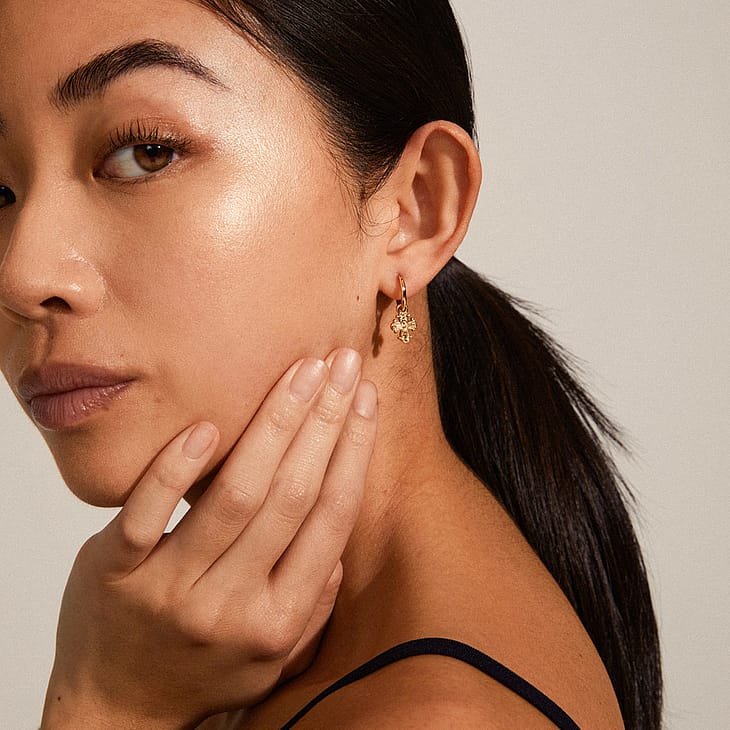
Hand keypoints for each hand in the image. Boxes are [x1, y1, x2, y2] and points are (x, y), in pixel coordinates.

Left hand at [41, 349, 376, 728]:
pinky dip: (177, 468)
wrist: (113, 710)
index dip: (354, 453)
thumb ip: (314, 603)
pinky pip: (148, 513)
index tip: (367, 402)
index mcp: (278, 619)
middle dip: (325, 420)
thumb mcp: (274, 657)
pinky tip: (209, 426)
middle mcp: (231, 603)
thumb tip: (341, 542)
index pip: (330, 521)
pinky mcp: (115, 571)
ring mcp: (171, 586)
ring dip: (274, 424)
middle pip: (291, 495)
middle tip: (343, 365)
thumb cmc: (202, 674)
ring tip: (300, 373)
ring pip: (234, 493)